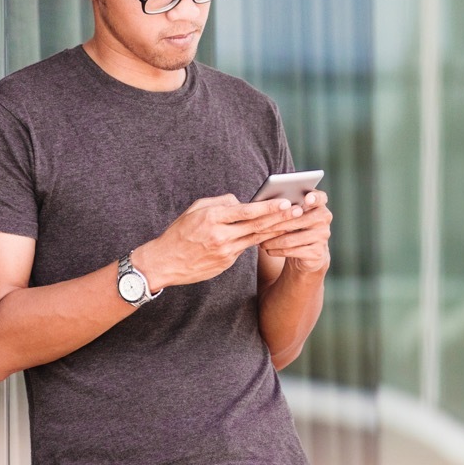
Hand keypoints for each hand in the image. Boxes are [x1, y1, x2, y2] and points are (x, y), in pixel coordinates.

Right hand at [133, 194, 302, 290]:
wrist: (164, 262)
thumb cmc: (180, 231)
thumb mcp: (196, 209)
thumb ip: (221, 202)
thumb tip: (241, 201)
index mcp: (212, 218)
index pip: (246, 211)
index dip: (267, 208)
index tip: (284, 202)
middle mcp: (220, 236)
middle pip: (256, 226)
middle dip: (280, 218)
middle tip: (299, 211)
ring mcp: (224, 252)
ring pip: (256, 239)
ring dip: (276, 230)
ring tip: (294, 222)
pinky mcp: (226, 263)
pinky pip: (246, 248)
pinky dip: (261, 241)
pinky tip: (275, 235)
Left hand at [259, 191, 331, 273]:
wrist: (308, 253)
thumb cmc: (295, 227)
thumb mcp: (294, 215)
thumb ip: (287, 206)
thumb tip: (264, 203)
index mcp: (319, 205)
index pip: (320, 197)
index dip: (314, 197)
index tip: (307, 198)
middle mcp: (324, 218)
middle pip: (297, 219)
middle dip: (274, 223)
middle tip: (258, 226)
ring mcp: (322, 236)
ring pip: (291, 238)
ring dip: (271, 240)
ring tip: (259, 240)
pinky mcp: (317, 252)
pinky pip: (291, 251)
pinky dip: (276, 250)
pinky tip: (268, 249)